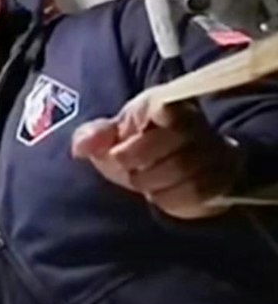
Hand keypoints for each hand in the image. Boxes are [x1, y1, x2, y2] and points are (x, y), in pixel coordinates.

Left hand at [71, 99, 239, 219]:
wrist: (181, 171)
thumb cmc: (141, 148)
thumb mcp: (112, 138)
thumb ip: (94, 137)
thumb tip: (81, 147)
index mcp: (165, 105)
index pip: (163, 106)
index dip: (142, 127)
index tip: (123, 145)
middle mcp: (195, 124)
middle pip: (167, 143)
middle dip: (135, 161)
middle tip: (127, 166)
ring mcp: (213, 151)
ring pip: (181, 170)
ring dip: (150, 182)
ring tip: (144, 179)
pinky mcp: (221, 179)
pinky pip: (193, 193)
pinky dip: (168, 198)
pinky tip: (161, 192)